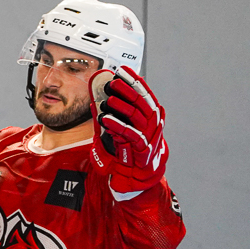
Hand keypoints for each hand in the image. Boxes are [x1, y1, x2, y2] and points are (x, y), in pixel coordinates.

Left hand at [89, 66, 167, 198]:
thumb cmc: (128, 152)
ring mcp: (151, 137)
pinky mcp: (144, 151)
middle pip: (143, 102)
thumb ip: (109, 116)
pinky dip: (118, 126)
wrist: (137, 178)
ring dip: (123, 106)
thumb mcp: (117, 131)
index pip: (144, 94)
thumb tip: (95, 101)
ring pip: (139, 117)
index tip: (123, 70)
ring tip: (109, 99)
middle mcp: (154, 124)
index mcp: (150, 116)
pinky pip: (131, 135)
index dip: (134, 81)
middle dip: (128, 90)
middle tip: (113, 82)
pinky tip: (105, 119)